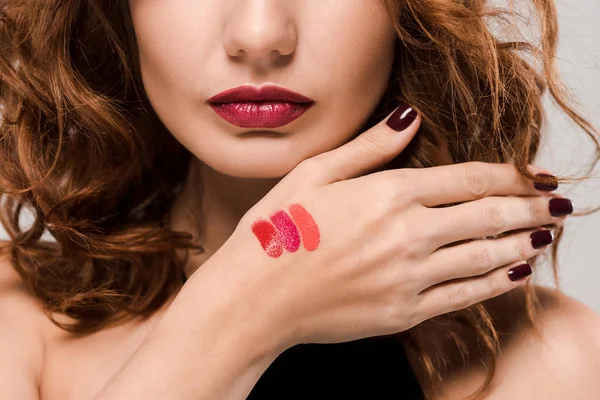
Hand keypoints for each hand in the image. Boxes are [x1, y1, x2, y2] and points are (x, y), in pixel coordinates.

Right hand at [213, 103, 568, 350]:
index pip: (467, 178)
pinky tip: (516, 274)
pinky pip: (463, 296)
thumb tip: (410, 118)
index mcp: (387, 194)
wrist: (252, 299)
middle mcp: (407, 235)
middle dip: (530, 208)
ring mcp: (408, 278)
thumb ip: (369, 147)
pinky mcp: (402, 313)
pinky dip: (496, 284)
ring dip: (522, 244)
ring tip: (546, 235)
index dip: (509, 174)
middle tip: (559, 206)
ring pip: (484, 257)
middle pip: (488, 216)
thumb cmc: (275, 232)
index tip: (533, 174)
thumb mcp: (314, 173)